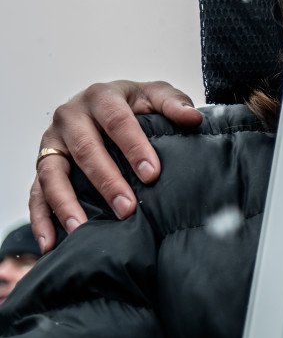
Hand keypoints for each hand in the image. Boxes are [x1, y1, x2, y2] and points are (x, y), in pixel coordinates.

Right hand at [30, 80, 201, 252]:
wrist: (102, 103)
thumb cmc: (133, 104)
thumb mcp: (155, 95)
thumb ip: (174, 104)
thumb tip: (193, 118)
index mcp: (101, 96)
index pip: (118, 122)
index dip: (134, 147)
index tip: (152, 174)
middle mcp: (70, 116)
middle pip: (86, 150)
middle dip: (106, 181)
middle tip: (127, 209)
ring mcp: (51, 142)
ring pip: (53, 174)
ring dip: (66, 203)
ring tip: (81, 229)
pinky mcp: (41, 164)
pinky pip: (36, 193)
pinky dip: (40, 218)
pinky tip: (50, 242)